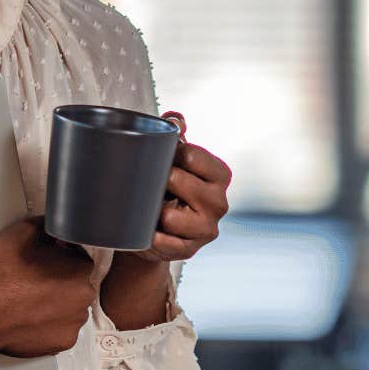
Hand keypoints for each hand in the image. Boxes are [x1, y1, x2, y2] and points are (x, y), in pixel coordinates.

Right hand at [0, 215, 96, 357]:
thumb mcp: (20, 232)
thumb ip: (46, 225)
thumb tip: (54, 224)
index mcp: (80, 268)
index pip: (77, 255)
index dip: (57, 255)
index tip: (41, 260)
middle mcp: (84, 297)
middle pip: (75, 282)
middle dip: (59, 280)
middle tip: (32, 280)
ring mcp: (74, 322)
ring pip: (69, 307)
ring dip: (55, 303)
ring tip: (28, 301)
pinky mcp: (62, 342)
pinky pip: (60, 329)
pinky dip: (48, 324)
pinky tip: (29, 317)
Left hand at [118, 110, 231, 263]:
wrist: (157, 228)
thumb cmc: (168, 187)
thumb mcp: (174, 159)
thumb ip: (176, 135)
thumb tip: (174, 118)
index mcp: (219, 174)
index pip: (190, 155)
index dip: (167, 153)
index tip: (155, 155)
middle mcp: (219, 202)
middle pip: (177, 180)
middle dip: (158, 181)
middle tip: (150, 184)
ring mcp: (207, 228)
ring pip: (169, 215)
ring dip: (153, 212)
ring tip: (150, 210)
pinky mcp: (190, 251)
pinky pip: (163, 242)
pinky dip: (151, 237)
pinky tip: (148, 231)